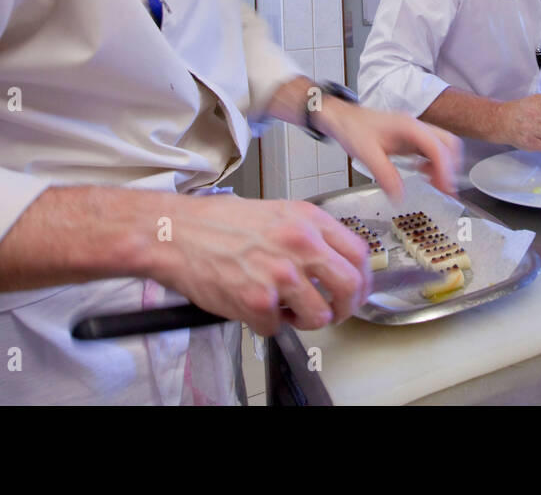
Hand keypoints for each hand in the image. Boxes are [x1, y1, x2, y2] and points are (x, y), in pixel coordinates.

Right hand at [149, 194, 370, 335]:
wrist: (177, 233)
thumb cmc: (219, 222)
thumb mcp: (277, 212)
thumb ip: (309, 234)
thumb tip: (333, 260)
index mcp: (308, 220)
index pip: (359, 253)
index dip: (363, 278)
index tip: (357, 290)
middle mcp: (301, 245)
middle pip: (350, 286)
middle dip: (346, 307)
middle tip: (333, 311)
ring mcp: (281, 274)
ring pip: (319, 315)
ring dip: (304, 320)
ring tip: (284, 310)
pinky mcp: (258, 300)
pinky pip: (276, 328)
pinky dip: (264, 324)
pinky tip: (251, 306)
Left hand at [314, 99, 461, 202]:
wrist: (341, 118)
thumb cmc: (352, 128)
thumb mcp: (366, 154)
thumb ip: (385, 175)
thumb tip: (400, 196)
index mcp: (409, 127)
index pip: (437, 148)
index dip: (445, 169)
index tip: (445, 188)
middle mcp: (416, 127)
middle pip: (448, 144)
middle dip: (451, 167)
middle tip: (445, 189)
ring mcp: (414, 132)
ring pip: (442, 147)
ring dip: (443, 166)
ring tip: (435, 184)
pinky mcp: (410, 138)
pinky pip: (430, 150)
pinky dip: (433, 164)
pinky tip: (423, 174)